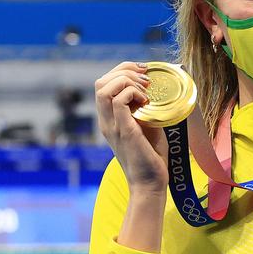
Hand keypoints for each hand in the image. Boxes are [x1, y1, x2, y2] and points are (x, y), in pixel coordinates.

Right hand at [94, 62, 168, 197]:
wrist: (149, 183)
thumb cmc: (150, 156)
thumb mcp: (145, 125)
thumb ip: (141, 110)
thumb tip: (152, 91)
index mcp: (108, 118)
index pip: (103, 84)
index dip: (122, 71)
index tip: (143, 73)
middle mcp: (105, 120)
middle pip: (100, 82)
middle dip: (124, 70)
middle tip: (145, 78)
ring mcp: (112, 125)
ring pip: (105, 88)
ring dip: (127, 80)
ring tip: (145, 89)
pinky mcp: (123, 130)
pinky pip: (119, 100)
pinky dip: (134, 93)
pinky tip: (147, 102)